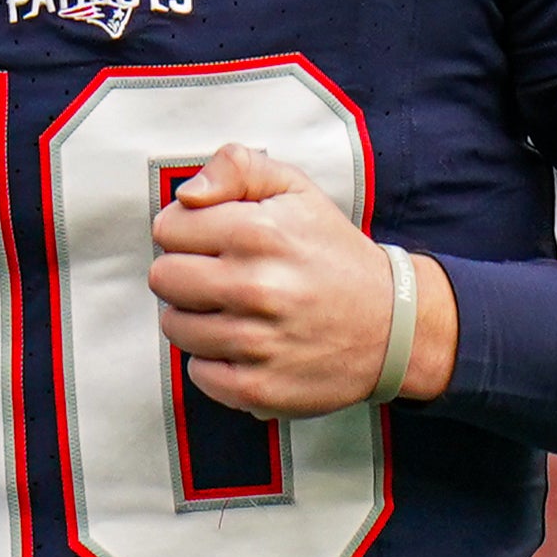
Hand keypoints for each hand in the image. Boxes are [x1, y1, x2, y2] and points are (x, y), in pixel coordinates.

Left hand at [149, 143, 455, 415]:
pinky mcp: (257, 388)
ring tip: (239, 312)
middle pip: (162, 278)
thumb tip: (187, 195)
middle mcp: (255, 287)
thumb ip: (237, 168)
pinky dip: (217, 361)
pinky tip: (250, 346)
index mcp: (259, 232)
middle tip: (223, 277)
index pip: (168, 227)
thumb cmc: (333, 254)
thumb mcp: (296, 190)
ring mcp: (255, 343)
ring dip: (199, 318)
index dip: (189, 231)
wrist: (393, 324)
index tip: (216, 241)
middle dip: (186, 274)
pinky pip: (198, 373)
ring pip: (175, 327)